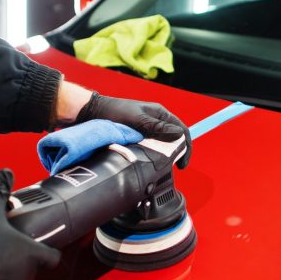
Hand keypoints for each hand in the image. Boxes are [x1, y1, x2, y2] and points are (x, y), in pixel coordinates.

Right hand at [0, 169, 60, 279]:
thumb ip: (0, 190)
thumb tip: (6, 173)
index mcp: (29, 253)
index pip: (53, 258)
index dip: (51, 251)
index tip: (47, 245)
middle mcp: (21, 273)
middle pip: (32, 269)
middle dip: (23, 258)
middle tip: (12, 245)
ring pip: (12, 279)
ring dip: (5, 269)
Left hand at [76, 92, 191, 168]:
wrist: (94, 112)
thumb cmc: (114, 112)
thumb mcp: (138, 120)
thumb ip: (157, 127)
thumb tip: (178, 134)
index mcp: (160, 113)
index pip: (182, 130)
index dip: (186, 146)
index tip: (183, 162)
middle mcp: (156, 120)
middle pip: (175, 138)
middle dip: (179, 152)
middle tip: (177, 167)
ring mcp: (148, 128)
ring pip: (164, 143)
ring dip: (168, 155)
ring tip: (166, 167)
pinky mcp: (140, 135)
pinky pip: (153, 146)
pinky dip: (156, 154)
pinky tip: (154, 162)